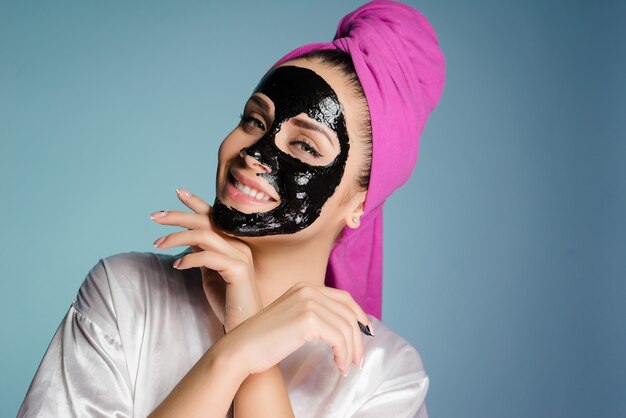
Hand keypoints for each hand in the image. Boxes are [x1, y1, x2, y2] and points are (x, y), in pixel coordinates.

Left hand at [150, 189, 262, 331]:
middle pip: (206, 221)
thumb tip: (188, 241)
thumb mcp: (211, 274)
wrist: (246, 328)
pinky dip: (189, 259)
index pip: (214, 217)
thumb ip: (203, 255)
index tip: (177, 192)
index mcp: (234, 244)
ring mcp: (240, 256)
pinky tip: (177, 266)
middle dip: (178, 215)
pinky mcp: (237, 270)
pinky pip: (208, 257)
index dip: (196, 203)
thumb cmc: (228, 304)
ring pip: (205, 235)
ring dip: (177, 237)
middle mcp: (239, 245)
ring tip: (158, 243)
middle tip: (155, 216)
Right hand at [223, 281, 371, 376]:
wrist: (240, 349)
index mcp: (304, 287)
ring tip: (347, 366)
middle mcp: (307, 290)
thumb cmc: (263, 340)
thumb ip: (313, 315)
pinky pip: (338, 338)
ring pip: (346, 327)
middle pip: (348, 312)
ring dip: (351, 350)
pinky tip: (338, 365)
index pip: (344, 298)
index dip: (359, 316)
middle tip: (358, 359)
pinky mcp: (307, 319)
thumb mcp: (291, 318)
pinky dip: (343, 354)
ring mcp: (307, 302)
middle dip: (358, 338)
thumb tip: (343, 326)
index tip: (365, 333)